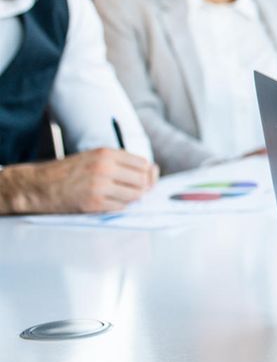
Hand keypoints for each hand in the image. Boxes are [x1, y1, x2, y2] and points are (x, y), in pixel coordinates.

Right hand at [0, 148, 157, 214]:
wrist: (39, 185)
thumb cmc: (69, 172)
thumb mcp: (94, 157)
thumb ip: (120, 162)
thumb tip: (152, 171)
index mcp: (106, 154)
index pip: (143, 164)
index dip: (146, 174)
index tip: (142, 179)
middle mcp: (105, 168)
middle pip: (142, 180)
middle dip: (141, 188)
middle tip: (133, 191)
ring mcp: (99, 186)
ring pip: (134, 195)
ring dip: (131, 198)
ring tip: (119, 196)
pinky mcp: (93, 203)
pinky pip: (120, 207)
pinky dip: (118, 207)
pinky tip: (108, 203)